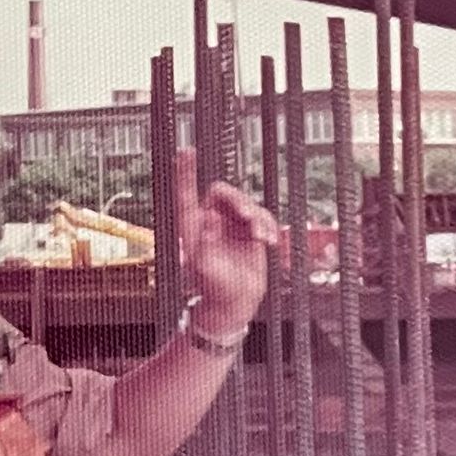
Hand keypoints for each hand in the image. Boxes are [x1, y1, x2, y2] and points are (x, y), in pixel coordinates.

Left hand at [175, 148, 281, 332]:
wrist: (234, 304)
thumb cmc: (213, 288)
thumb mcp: (205, 268)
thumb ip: (206, 243)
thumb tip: (210, 217)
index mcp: (192, 226)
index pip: (186, 193)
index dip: (186, 171)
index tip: (186, 151)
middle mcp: (210, 220)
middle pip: (224, 194)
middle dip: (239, 202)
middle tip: (250, 218)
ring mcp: (230, 226)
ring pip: (245, 204)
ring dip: (257, 217)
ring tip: (263, 238)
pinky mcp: (248, 232)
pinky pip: (261, 217)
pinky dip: (267, 226)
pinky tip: (270, 241)